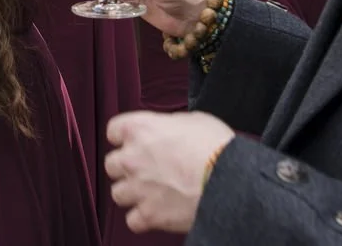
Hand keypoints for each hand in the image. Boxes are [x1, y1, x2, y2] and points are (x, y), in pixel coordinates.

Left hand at [105, 111, 234, 234]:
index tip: (133, 142)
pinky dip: (142, 219)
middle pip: (111, 164)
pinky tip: (155, 212)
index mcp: (139, 129)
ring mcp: (138, 188)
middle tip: (144, 169)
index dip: (124, 137)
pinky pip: (132, 220)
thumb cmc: (216, 147)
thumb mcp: (193, 120)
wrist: (230, 180)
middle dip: (126, 167)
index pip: (114, 130)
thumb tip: (170, 131)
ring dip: (131, 193)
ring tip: (150, 193)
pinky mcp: (149, 214)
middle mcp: (131, 158)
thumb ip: (170, 125)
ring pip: (118, 193)